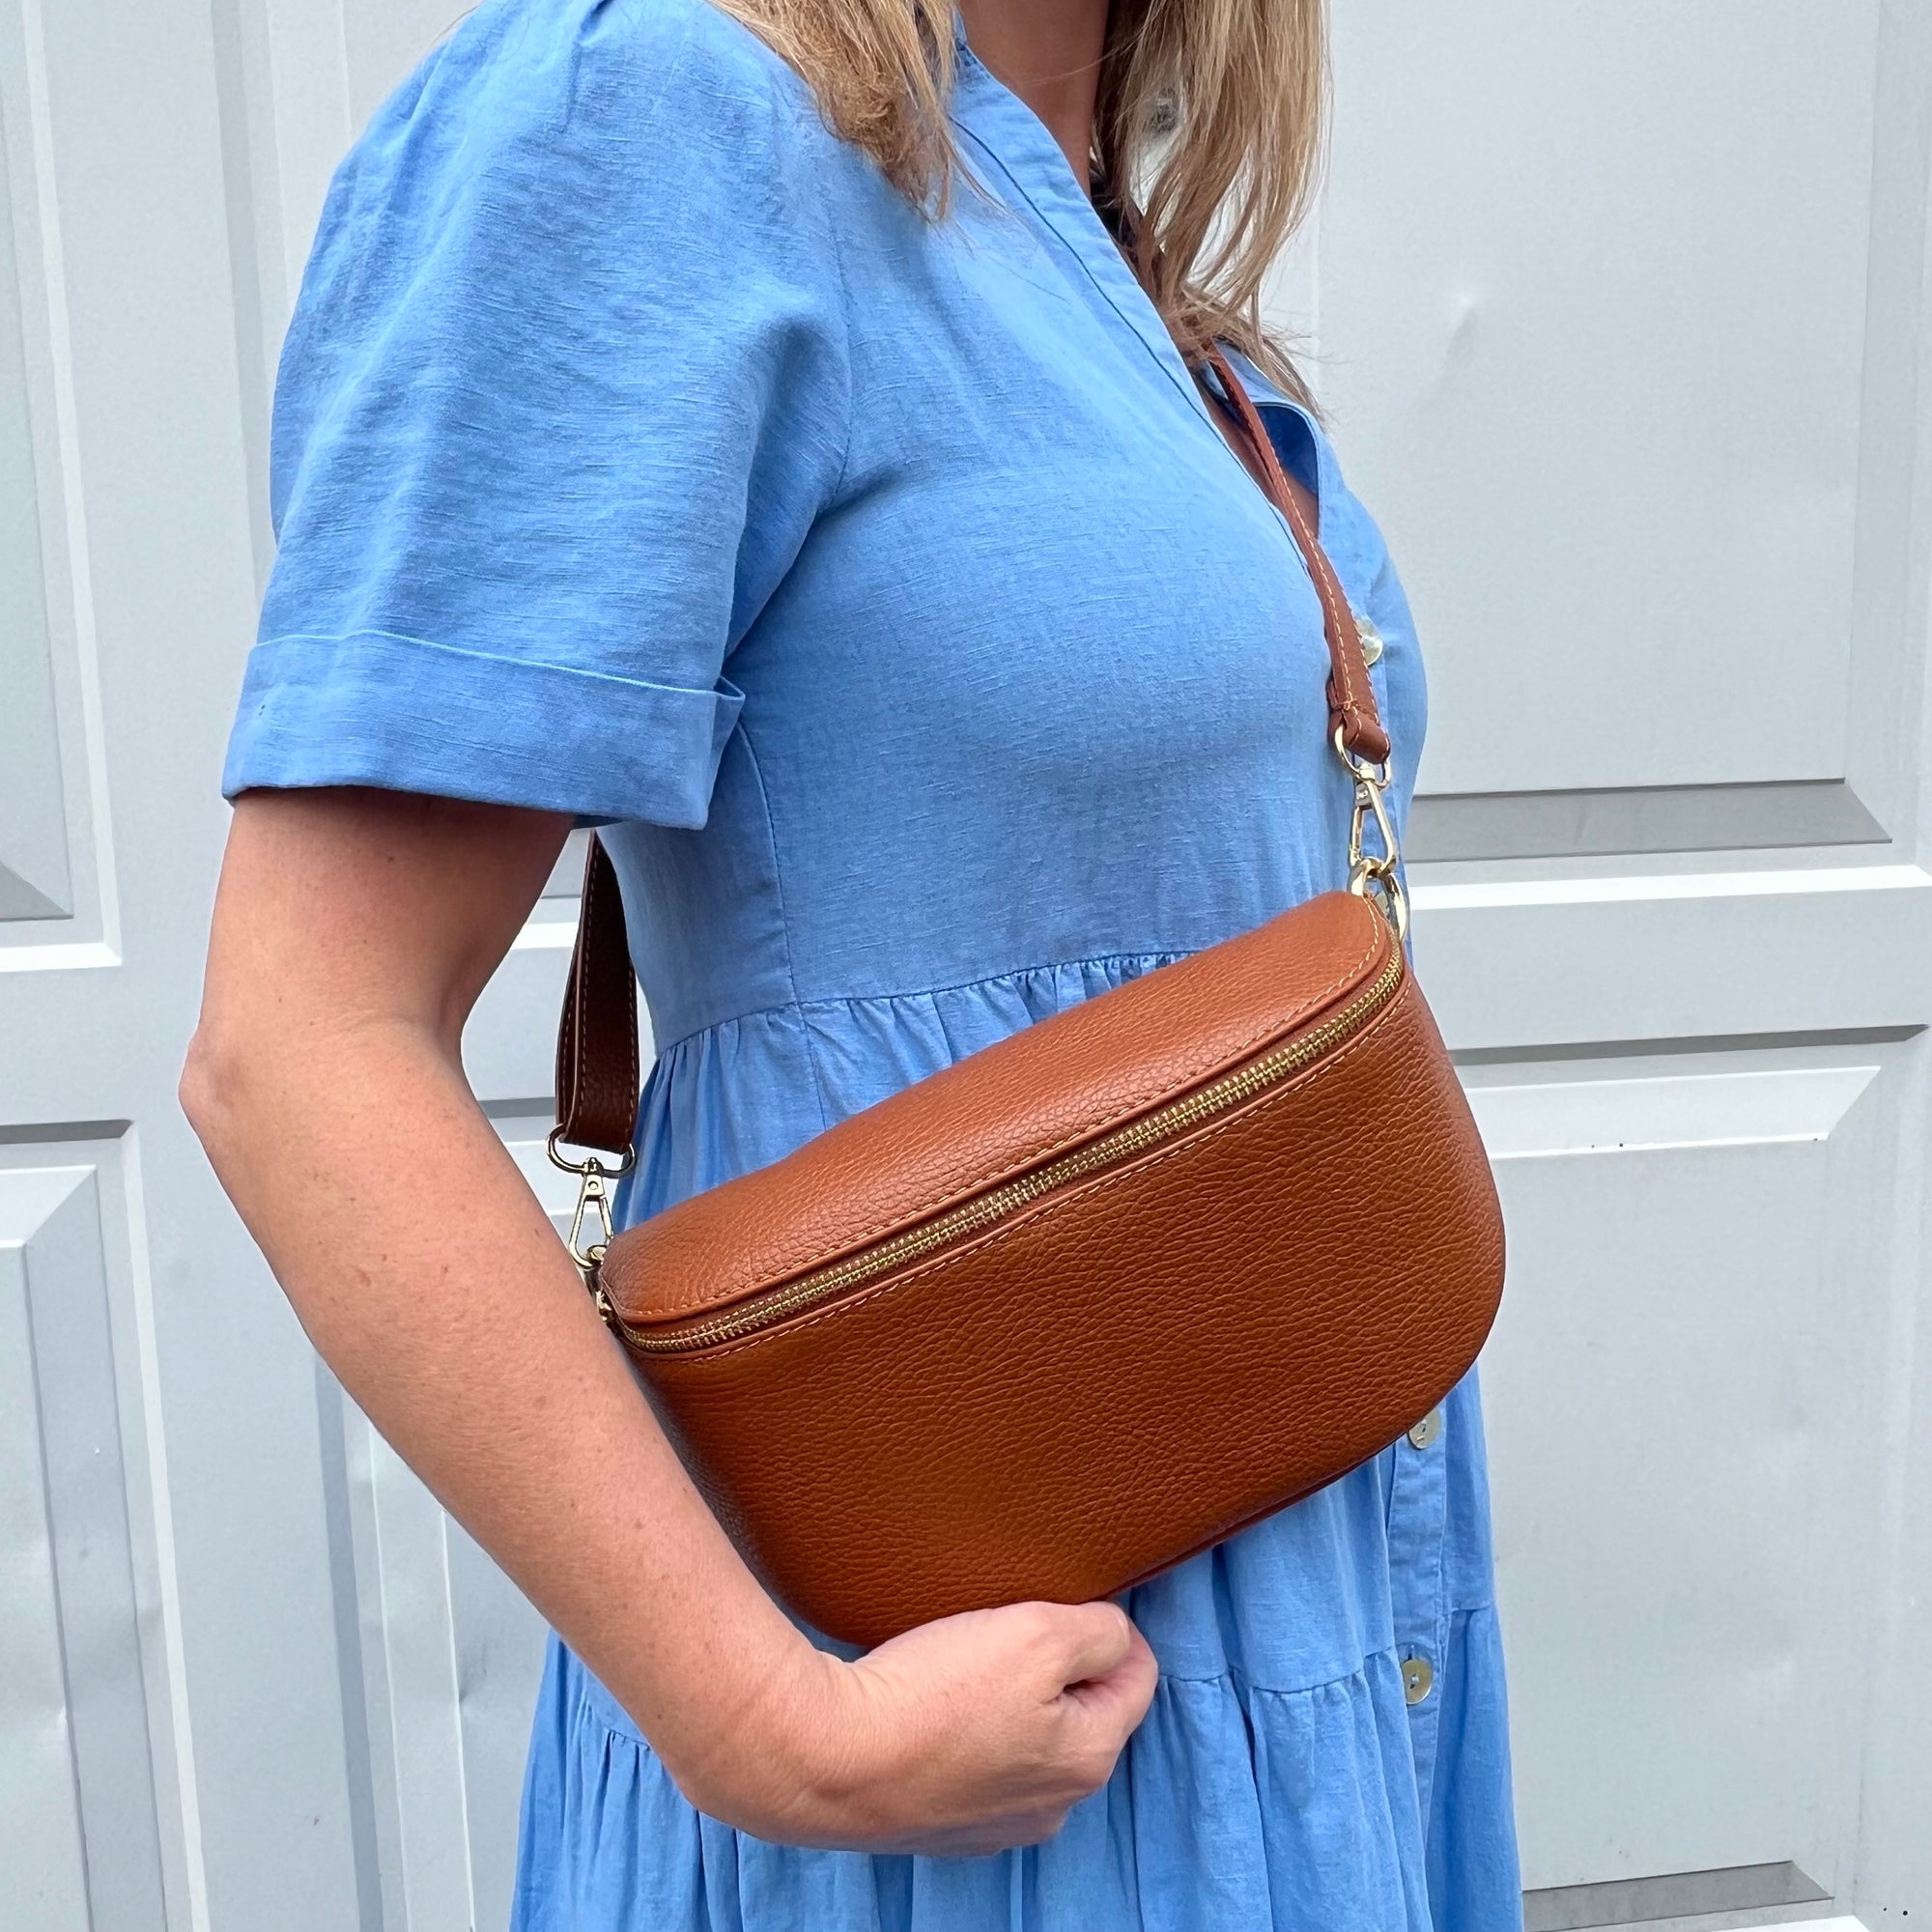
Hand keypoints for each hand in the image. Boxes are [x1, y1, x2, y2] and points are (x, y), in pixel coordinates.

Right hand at [675, 1599, 1158, 1854]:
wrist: (824, 1759)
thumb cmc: (933, 1695)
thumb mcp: (1038, 1635)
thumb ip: (1099, 1631)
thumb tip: (1116, 1633)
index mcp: (1089, 1759)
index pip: (1137, 1676)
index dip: (1110, 1626)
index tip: (1067, 1599)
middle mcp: (1051, 1805)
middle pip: (1082, 1710)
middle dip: (1057, 1665)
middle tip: (1008, 1625)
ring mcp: (991, 1822)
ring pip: (1025, 1736)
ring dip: (1008, 1697)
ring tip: (963, 1658)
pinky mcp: (937, 1823)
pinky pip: (972, 1760)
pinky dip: (961, 1728)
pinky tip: (928, 1700)